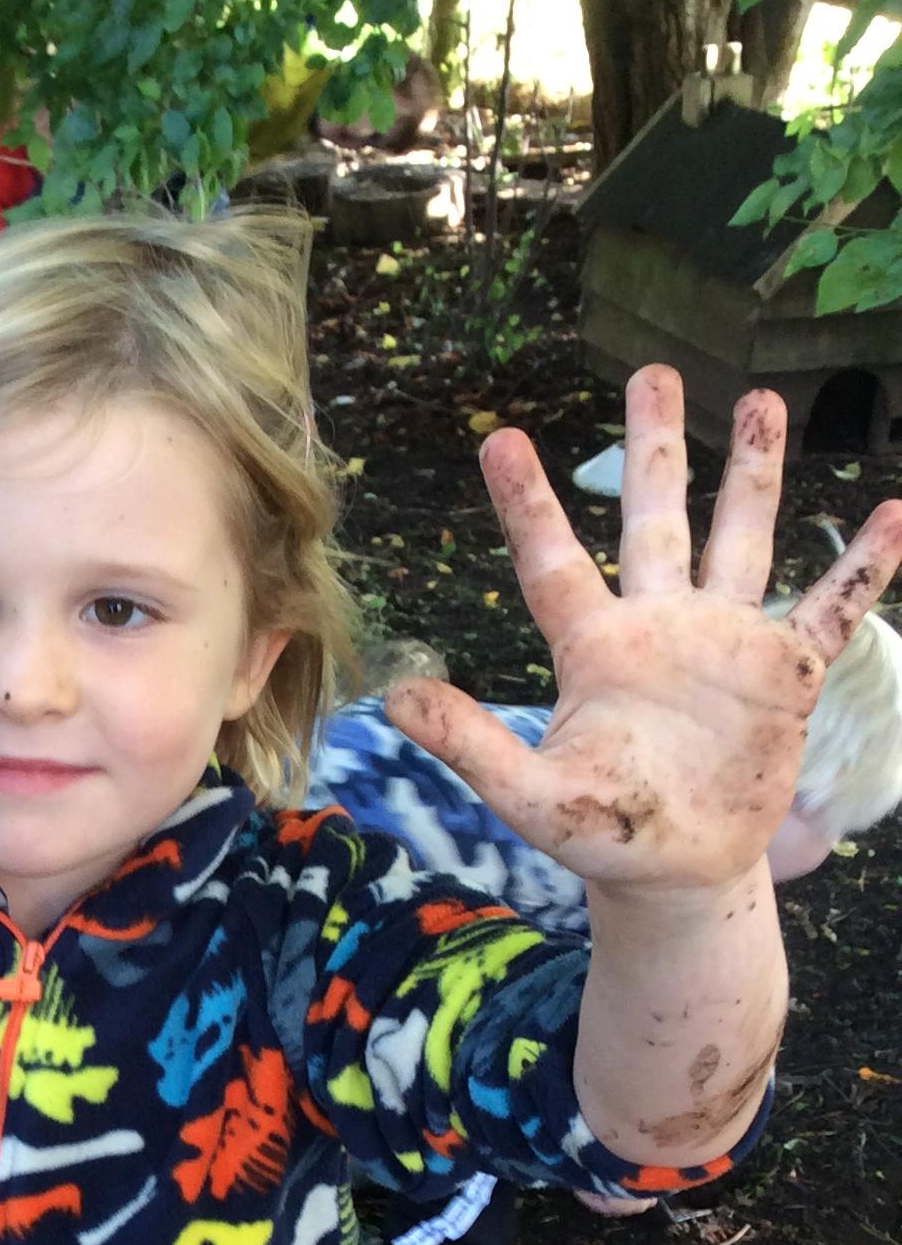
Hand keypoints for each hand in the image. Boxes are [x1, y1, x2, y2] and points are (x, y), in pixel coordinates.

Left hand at [385, 366, 901, 894]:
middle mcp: (659, 626)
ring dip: (753, 474)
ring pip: (740, 539)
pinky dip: (864, 565)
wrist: (678, 873)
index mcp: (594, 649)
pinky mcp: (783, 674)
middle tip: (652, 371)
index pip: (551, 563)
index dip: (527, 503)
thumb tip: (394, 698)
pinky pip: (831, 608)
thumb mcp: (530, 795)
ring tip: (759, 400)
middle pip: (655, 519)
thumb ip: (471, 744)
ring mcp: (725, 642)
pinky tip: (896, 512)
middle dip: (654, 446)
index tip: (498, 438)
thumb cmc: (601, 834)